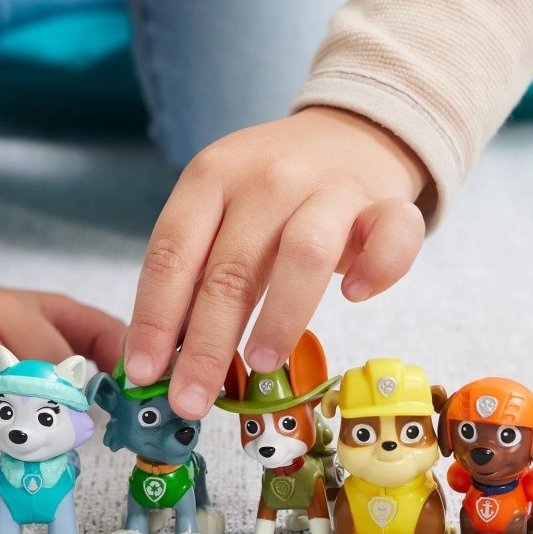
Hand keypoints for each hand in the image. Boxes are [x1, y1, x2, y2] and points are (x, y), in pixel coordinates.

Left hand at [123, 107, 429, 419]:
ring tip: (262, 365)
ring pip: (305, 254)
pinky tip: (354, 297)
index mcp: (210, 178)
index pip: (171, 253)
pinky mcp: (385, 202)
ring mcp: (329, 188)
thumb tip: (158, 359)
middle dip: (207, 344)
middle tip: (192, 400)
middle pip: (231, 268)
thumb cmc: (270, 192)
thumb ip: (194, 271)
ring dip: (280, 316)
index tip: (142, 372)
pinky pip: (390, 236)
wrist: (349, 134)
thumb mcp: (218, 211)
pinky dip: (376, 270)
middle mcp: (266, 179)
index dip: (153, 317)